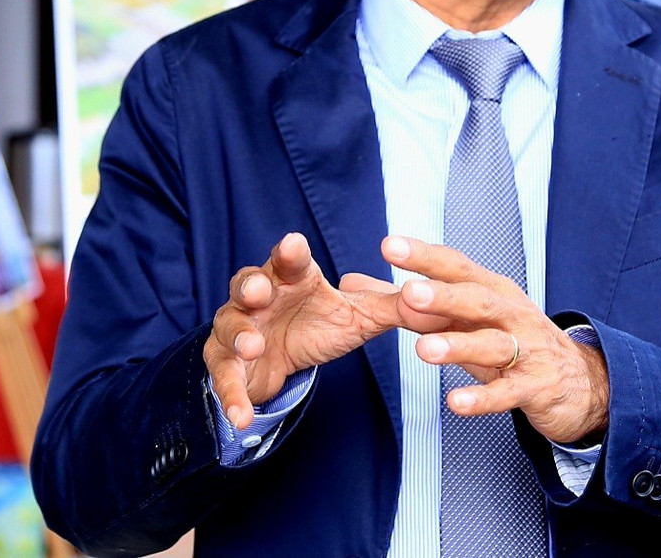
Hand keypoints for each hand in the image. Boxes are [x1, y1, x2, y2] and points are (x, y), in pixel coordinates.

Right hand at [204, 232, 400, 428]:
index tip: (293, 244)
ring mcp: (239, 328)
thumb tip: (436, 301)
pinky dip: (231, 397)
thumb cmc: (320, 324)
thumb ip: (393, 308)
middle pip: (248, 283)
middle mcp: (261, 298)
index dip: (290, 252)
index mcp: (294, 279)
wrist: (286, 359)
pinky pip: (224, 378)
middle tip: (259, 291)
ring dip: (239, 335)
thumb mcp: (359, 317)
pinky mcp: (228, 363)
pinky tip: (240, 416)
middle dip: (251, 286)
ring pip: (230, 326)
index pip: (290, 260)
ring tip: (253, 346)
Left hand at [383, 235, 609, 444]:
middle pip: (477, 299)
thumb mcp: (465, 318)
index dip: (424, 256)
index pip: (456, 267)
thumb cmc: (511, 340)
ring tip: (423, 351)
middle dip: (443, 295)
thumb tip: (353, 282)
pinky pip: (507, 393)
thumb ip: (409, 303)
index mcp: (490, 291)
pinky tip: (456, 403)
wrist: (579, 381)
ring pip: (492, 344)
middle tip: (408, 293)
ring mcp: (525, 349)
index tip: (389, 245)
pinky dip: (482, 398)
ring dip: (459, 346)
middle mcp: (510, 313)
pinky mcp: (534, 387)